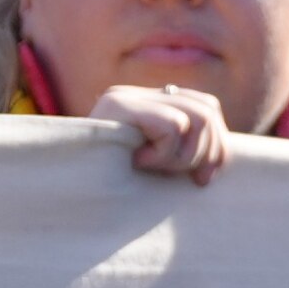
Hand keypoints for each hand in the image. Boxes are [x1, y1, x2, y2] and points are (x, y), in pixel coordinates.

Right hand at [88, 82, 234, 183]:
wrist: (67, 193)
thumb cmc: (112, 189)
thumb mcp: (156, 170)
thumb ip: (183, 153)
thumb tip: (221, 157)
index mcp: (148, 104)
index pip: (208, 108)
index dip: (216, 146)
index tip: (202, 181)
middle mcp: (138, 94)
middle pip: (208, 112)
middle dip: (204, 154)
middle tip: (175, 177)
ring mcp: (127, 97)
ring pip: (196, 119)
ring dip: (181, 157)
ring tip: (152, 169)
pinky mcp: (118, 105)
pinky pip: (173, 126)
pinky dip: (163, 154)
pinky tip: (137, 163)